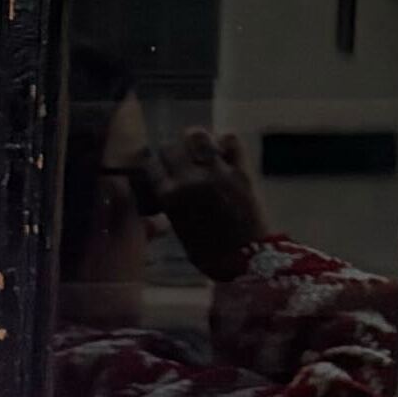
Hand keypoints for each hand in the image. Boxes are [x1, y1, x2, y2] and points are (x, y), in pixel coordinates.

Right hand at [155, 123, 267, 285]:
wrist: (246, 260)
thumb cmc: (209, 253)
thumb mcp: (179, 229)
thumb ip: (171, 204)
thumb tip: (166, 186)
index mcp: (169, 197)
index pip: (151, 164)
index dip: (158, 167)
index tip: (164, 171)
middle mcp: (189, 180)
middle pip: (171, 147)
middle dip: (176, 154)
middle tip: (185, 162)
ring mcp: (216, 172)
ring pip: (198, 135)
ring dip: (198, 140)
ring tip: (204, 150)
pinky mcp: (241, 169)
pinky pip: (230, 139)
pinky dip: (225, 141)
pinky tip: (225, 151)